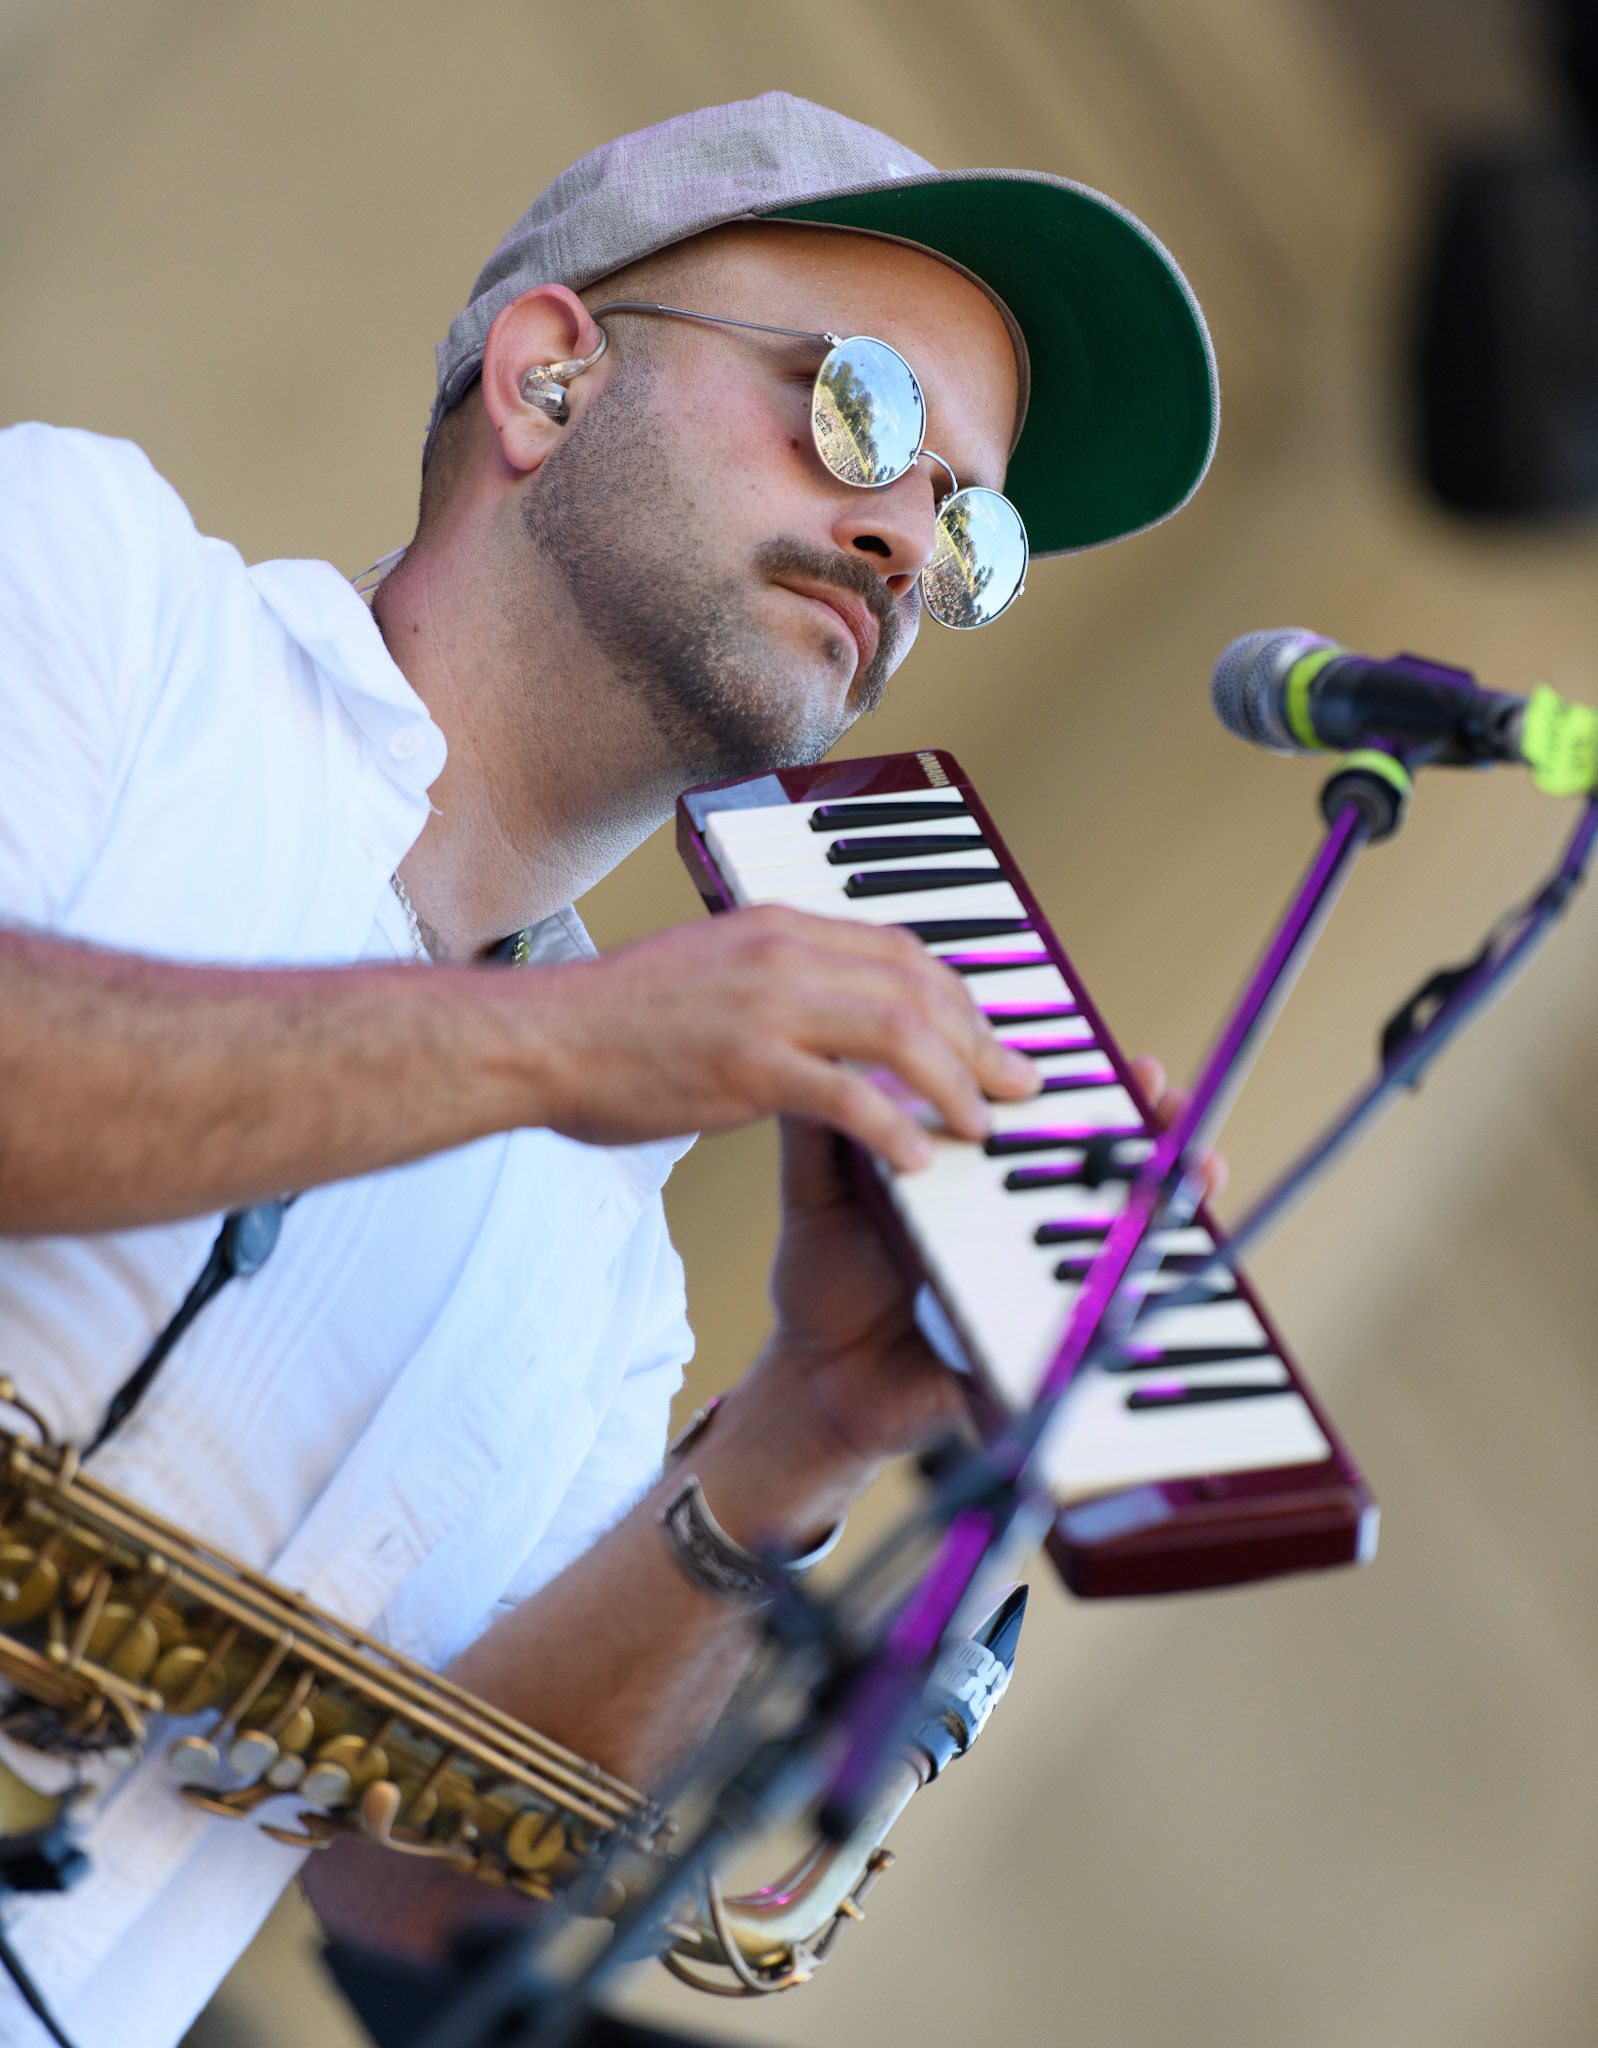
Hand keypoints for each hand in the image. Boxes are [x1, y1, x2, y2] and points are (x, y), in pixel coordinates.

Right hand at [528, 906, 1037, 1169]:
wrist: (537, 1039)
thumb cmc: (616, 1023)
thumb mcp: (710, 975)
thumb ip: (776, 987)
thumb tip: (827, 1019)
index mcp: (779, 927)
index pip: (901, 951)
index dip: (958, 997)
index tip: (988, 1040)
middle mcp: (784, 953)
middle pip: (918, 987)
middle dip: (981, 1041)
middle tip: (1017, 1089)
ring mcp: (766, 1007)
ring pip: (900, 1033)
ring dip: (955, 1083)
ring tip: (982, 1129)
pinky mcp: (746, 1067)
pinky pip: (848, 1097)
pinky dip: (896, 1128)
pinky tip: (919, 1160)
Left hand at [698, 1053, 1226, 1548]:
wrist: (813, 1374)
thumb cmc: (825, 1282)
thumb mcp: (823, 1193)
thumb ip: (825, 1129)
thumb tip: (828, 1050)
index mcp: (971, 1185)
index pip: (1043, 1127)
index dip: (1088, 1095)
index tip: (1125, 1062)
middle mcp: (1009, 1227)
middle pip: (1100, 1174)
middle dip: (1150, 1136)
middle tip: (1169, 1099)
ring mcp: (1025, 1283)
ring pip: (1116, 1238)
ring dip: (1166, 1202)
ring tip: (1196, 1164)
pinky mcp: (1029, 1344)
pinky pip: (1097, 1322)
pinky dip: (1138, 1293)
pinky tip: (1166, 1258)